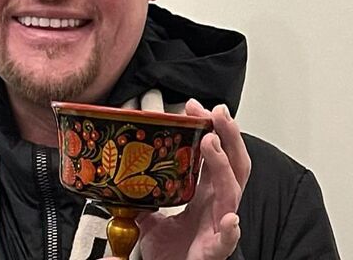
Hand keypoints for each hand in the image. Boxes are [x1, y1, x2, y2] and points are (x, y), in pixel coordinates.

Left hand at [133, 100, 250, 259]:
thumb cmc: (171, 251)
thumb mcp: (150, 216)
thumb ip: (141, 195)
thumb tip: (118, 175)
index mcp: (205, 194)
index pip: (216, 155)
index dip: (211, 129)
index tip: (195, 107)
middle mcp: (218, 205)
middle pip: (234, 164)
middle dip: (229, 135)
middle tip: (216, 112)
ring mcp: (219, 227)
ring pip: (232, 192)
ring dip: (223, 165)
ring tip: (211, 142)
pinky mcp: (214, 251)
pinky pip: (226, 240)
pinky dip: (231, 230)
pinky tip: (231, 219)